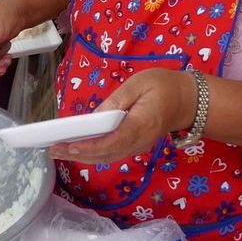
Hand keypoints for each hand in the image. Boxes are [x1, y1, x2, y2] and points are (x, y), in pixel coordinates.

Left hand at [49, 69, 197, 162]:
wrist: (188, 100)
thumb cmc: (163, 86)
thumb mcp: (139, 83)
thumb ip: (117, 100)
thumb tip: (96, 115)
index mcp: (141, 125)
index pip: (111, 142)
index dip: (88, 146)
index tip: (68, 145)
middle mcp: (139, 141)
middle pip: (106, 154)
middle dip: (78, 154)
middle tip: (53, 149)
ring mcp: (138, 146)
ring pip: (108, 157)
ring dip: (83, 156)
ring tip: (59, 150)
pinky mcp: (135, 145)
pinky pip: (112, 153)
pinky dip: (93, 154)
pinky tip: (77, 148)